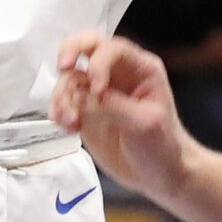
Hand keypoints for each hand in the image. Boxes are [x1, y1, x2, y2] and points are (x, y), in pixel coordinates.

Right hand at [51, 31, 189, 197]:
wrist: (158, 175)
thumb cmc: (162, 146)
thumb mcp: (144, 123)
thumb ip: (112, 107)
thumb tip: (81, 97)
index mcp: (140, 68)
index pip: (113, 49)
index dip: (99, 63)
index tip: (97, 90)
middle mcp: (117, 74)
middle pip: (87, 45)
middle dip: (70, 51)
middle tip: (63, 67)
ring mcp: (98, 92)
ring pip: (69, 77)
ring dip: (63, 96)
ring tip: (71, 121)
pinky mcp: (85, 112)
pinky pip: (63, 102)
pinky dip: (58, 111)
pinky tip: (69, 127)